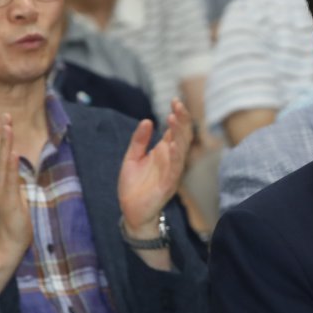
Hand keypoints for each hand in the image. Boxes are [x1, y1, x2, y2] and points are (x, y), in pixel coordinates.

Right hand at [0, 114, 31, 294]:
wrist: (6, 242)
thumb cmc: (13, 219)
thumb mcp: (14, 194)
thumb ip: (14, 179)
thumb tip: (19, 163)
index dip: (0, 137)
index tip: (5, 120)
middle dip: (1, 134)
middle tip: (5, 115)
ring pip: (1, 162)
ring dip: (5, 144)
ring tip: (8, 127)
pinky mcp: (7, 200)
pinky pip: (8, 180)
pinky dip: (10, 165)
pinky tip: (12, 153)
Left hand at [118, 99, 192, 235]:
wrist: (131, 212)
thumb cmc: (133, 186)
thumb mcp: (132, 158)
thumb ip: (139, 140)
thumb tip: (146, 120)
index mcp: (163, 152)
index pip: (174, 130)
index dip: (177, 116)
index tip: (175, 101)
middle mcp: (171, 159)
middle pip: (181, 136)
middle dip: (181, 120)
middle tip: (178, 104)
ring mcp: (172, 171)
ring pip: (181, 149)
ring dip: (179, 134)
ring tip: (174, 118)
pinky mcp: (169, 184)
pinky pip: (175, 168)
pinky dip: (176, 156)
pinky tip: (174, 144)